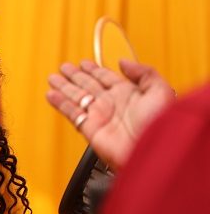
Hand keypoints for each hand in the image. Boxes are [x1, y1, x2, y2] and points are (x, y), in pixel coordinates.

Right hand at [47, 59, 174, 169]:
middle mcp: (112, 105)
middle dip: (75, 76)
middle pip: (88, 85)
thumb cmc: (161, 126)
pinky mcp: (89, 128)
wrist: (152, 151)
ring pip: (76, 97)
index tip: (84, 63)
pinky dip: (59, 103)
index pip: (106, 77)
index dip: (94, 69)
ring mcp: (99, 116)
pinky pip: (71, 112)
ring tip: (53, 78)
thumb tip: (123, 62)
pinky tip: (51, 95)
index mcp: (129, 94)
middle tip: (64, 68)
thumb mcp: (160, 90)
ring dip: (64, 87)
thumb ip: (143, 72)